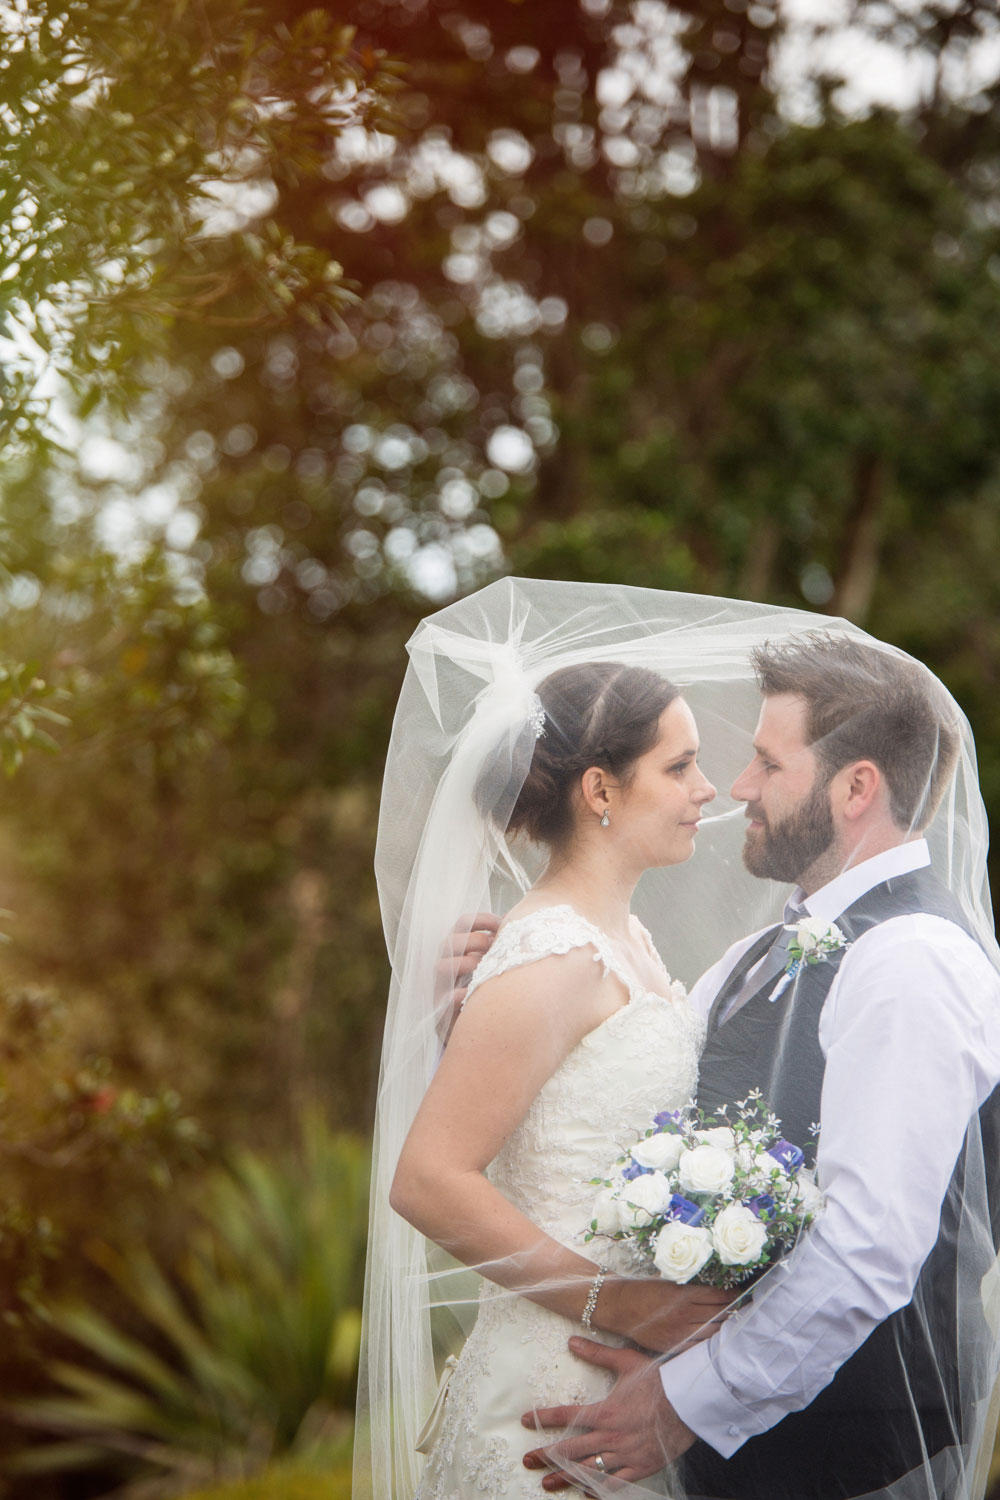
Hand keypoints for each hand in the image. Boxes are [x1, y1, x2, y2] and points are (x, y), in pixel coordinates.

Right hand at [434, 912, 499, 1044]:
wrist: (479, 1030)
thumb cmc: (490, 988)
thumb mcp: (495, 963)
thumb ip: (503, 945)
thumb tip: (522, 923)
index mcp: (460, 948)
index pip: (463, 923)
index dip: (480, 920)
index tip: (500, 924)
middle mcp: (447, 963)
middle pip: (450, 941)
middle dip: (473, 940)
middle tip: (492, 947)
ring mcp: (442, 985)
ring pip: (442, 966)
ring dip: (463, 964)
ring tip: (482, 969)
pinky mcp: (441, 1008)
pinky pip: (444, 998)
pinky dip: (457, 995)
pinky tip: (470, 993)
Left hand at [521, 1339, 695, 1491]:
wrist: (689, 1401)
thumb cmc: (659, 1379)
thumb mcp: (627, 1361)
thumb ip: (597, 1354)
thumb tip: (572, 1341)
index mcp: (606, 1412)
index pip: (567, 1415)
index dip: (544, 1418)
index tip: (526, 1420)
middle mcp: (612, 1437)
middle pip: (572, 1449)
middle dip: (547, 1456)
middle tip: (528, 1461)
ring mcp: (626, 1455)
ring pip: (589, 1469)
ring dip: (566, 1476)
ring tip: (547, 1483)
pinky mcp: (641, 1467)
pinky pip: (615, 1484)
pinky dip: (599, 1489)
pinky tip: (586, 1491)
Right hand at [599, 1276, 733, 1353]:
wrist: (621, 1307)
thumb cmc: (646, 1290)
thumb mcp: (670, 1282)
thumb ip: (692, 1287)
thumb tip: (718, 1290)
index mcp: (684, 1294)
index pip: (719, 1295)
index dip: (734, 1295)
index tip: (743, 1293)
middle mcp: (684, 1313)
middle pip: (720, 1314)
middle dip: (735, 1311)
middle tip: (747, 1309)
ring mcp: (679, 1332)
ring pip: (712, 1331)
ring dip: (726, 1327)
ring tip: (737, 1324)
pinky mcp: (673, 1345)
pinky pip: (699, 1346)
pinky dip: (710, 1342)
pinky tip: (718, 1339)